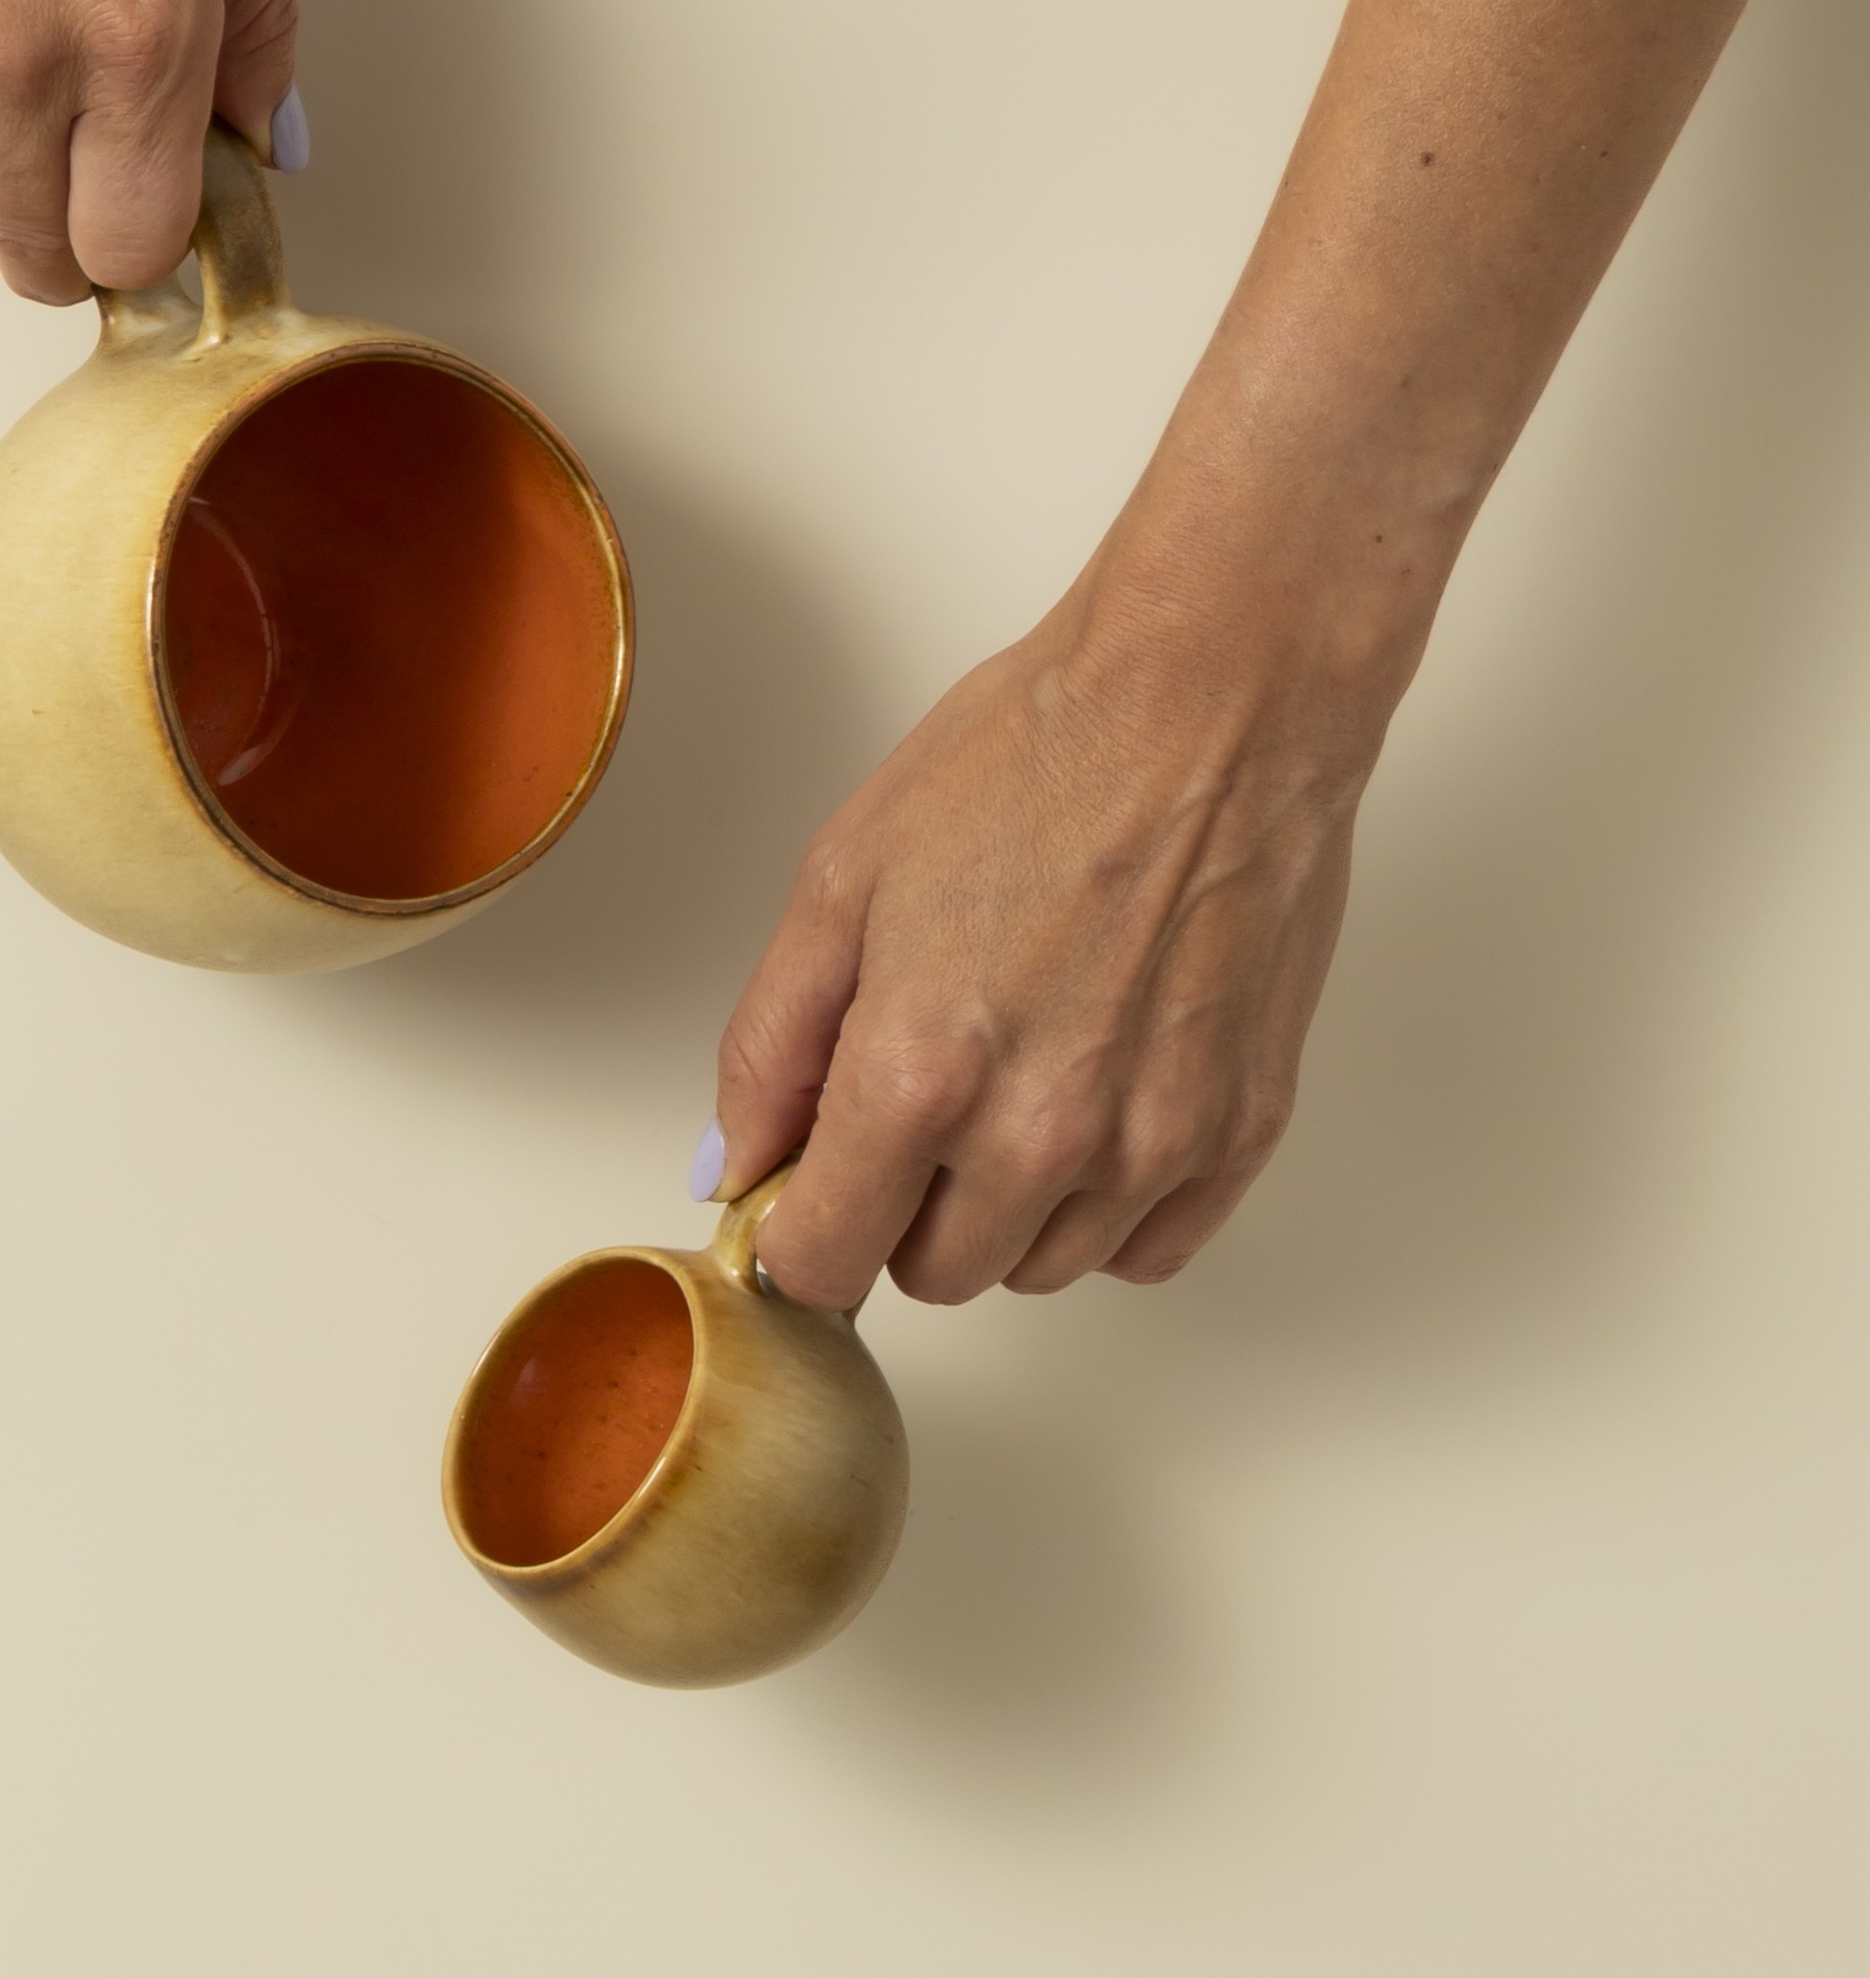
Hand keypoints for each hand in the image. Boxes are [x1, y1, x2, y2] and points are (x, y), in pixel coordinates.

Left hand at [710, 576, 1376, 1308]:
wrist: (1215, 701)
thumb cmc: (1035, 760)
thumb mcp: (842, 881)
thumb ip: (770, 1046)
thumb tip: (737, 1163)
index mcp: (918, 1076)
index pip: (824, 1262)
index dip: (801, 1227)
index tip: (810, 1188)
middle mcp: (1039, 1135)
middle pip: (935, 1275)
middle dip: (903, 1208)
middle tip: (922, 1092)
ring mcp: (1152, 1143)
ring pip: (1043, 1268)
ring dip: (1010, 1207)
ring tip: (1020, 1071)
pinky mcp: (1241, 1129)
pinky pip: (1150, 1247)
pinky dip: (1111, 1205)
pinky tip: (1098, 1100)